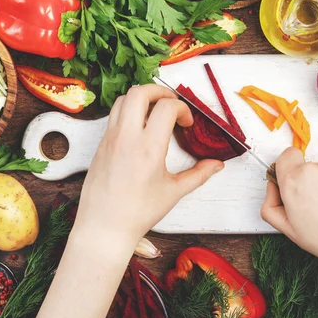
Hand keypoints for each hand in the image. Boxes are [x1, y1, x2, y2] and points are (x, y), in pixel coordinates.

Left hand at [76, 85, 224, 244]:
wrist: (105, 226)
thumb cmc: (137, 212)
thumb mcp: (174, 192)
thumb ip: (199, 174)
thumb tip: (216, 165)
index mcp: (148, 147)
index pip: (167, 107)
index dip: (182, 109)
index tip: (186, 123)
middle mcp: (126, 138)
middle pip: (140, 92)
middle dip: (160, 91)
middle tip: (171, 103)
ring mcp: (110, 139)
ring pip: (123, 99)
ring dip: (142, 98)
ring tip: (155, 112)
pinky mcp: (101, 144)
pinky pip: (113, 116)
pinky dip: (128, 112)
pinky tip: (139, 129)